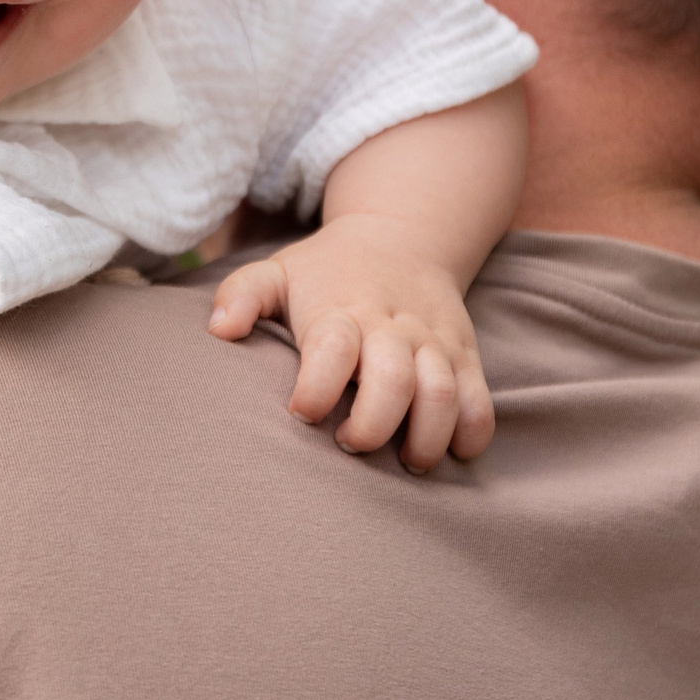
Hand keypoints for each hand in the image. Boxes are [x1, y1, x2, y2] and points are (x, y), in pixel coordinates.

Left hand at [208, 213, 494, 472]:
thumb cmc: (327, 272)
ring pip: (443, 394)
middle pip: (394, 380)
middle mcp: (392, 327)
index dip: (316, 389)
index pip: (333, 350)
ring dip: (427, 438)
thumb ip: (241, 295)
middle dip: (372, 426)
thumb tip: (219, 330)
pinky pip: (480, 402)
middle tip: (349, 446)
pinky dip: (472, 434)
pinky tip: (450, 452)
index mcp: (341, 311)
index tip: (301, 413)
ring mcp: (434, 343)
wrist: (403, 237)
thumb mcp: (277, 272)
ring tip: (404, 462)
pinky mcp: (465, 356)